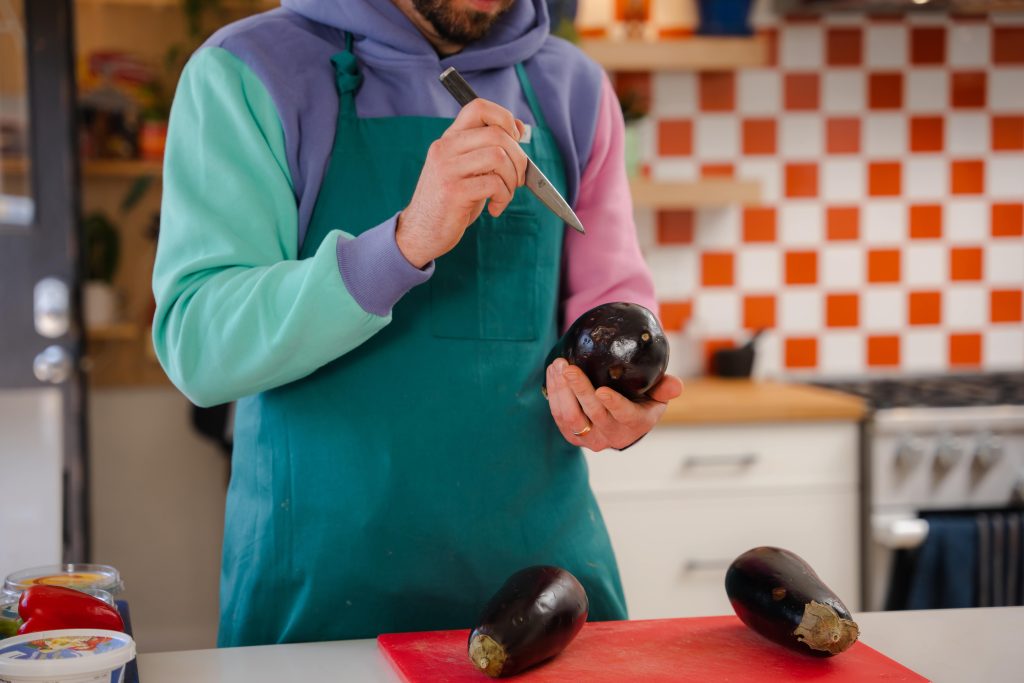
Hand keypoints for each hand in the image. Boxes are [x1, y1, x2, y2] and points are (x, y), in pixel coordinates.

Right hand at [396, 99, 527, 267]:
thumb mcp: (466, 169)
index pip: (479, 107)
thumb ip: (486, 149)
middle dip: (519, 158)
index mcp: (450, 139)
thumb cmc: (449, 202)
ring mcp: (447, 169)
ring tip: (504, 195)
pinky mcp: (453, 191)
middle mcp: (445, 148)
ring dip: (512, 179)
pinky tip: (495, 208)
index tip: (514, 141)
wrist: (420, 233)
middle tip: (517, 178)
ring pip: (498, 156)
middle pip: (497, 133)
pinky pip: (494, 184)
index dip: (505, 119)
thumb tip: (519, 128)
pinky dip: (504, 197)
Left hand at [546, 358, 683, 450]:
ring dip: (562, 391)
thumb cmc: (641, 401)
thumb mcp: (656, 395)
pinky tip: (553, 373)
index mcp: (635, 424)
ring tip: (558, 366)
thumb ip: (665, 388)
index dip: (613, 404)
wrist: (620, 422)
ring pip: (571, 417)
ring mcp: (590, 438)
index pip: (624, 415)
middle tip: (569, 368)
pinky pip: (559, 416)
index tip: (602, 391)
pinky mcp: (572, 435)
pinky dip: (554, 394)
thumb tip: (676, 386)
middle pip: (592, 414)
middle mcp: (611, 436)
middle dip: (579, 390)